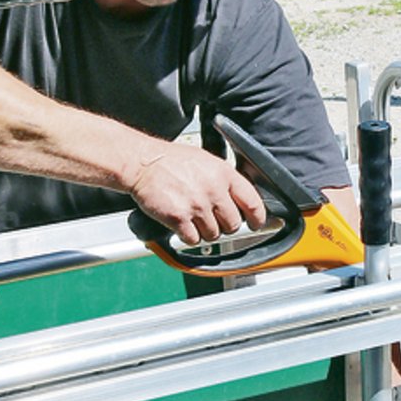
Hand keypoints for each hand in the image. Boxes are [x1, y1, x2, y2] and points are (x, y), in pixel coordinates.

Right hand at [128, 144, 265, 243]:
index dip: (258, 218)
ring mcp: (196, 205)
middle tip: (213, 218)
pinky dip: (188, 236)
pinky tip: (182, 224)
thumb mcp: (206, 160)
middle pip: (233, 224)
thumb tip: (240, 199)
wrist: (142, 163)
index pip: (252, 202)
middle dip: (225, 226)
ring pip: (214, 235)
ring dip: (205, 232)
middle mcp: (213, 190)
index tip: (256, 224)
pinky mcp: (179, 218)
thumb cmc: (170, 161)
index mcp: (224, 174)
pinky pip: (193, 239)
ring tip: (193, 217)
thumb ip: (224, 180)